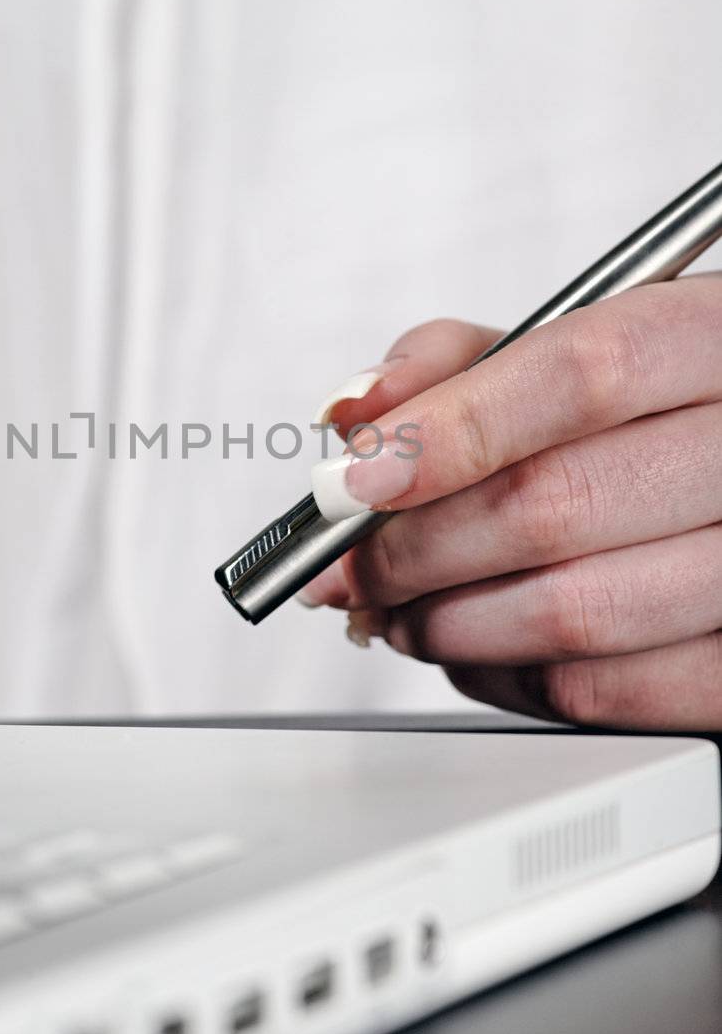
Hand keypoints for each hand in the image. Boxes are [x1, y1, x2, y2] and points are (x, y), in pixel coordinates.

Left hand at [302, 278, 721, 727]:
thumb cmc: (655, 409)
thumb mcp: (574, 344)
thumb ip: (460, 362)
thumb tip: (356, 414)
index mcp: (713, 339)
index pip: (579, 377)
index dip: (447, 435)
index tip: (354, 479)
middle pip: (557, 505)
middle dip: (414, 546)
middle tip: (348, 561)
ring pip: (575, 614)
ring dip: (446, 623)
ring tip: (397, 607)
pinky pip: (607, 695)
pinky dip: (505, 678)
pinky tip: (470, 647)